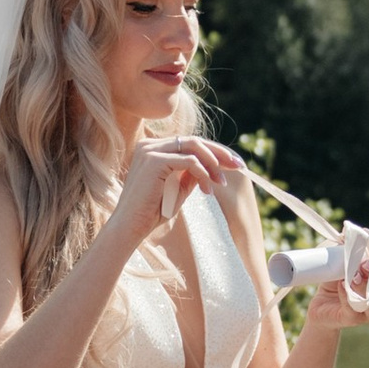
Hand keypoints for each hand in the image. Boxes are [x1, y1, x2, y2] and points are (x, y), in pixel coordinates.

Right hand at [110, 135, 242, 254]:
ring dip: (213, 163)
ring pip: (194, 146)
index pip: (189, 143)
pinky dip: (203, 174)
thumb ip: (191, 175)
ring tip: (222, 182)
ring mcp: (151, 150)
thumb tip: (213, 166)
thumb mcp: (177, 189)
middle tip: (238, 166)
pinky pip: (189, 161)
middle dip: (220, 153)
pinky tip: (208, 190)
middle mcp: (150, 144)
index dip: (214, 151)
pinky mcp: (155, 160)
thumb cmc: (152, 212)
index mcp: (153, 148)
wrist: (130, 227)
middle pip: (194, 140)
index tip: (234, 164)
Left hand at [303, 247, 368, 331]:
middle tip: (363, 263)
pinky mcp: (354, 319)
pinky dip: (348, 296)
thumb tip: (347, 233)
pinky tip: (341, 286)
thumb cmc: (338, 279)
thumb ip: (348, 246)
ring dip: (363, 285)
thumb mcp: (344, 260)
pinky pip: (355, 309)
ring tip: (351, 276)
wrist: (322, 305)